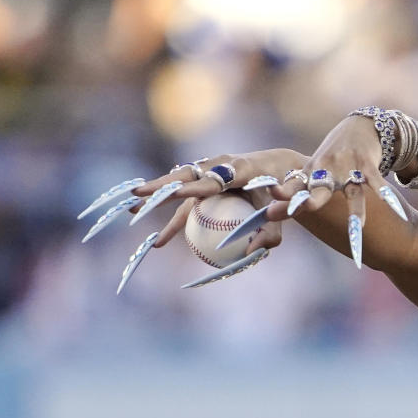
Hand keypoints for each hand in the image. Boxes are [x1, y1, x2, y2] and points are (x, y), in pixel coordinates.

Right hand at [77, 149, 301, 293]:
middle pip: (187, 174)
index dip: (195, 185)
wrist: (282, 169)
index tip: (176, 193)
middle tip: (139, 195)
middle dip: (162, 184)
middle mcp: (222, 163)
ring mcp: (212, 168)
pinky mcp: (207, 176)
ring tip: (131, 208)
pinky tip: (158, 235)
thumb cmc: (285, 192)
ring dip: (156, 193)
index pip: (215, 178)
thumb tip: (249, 254)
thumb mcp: (286, 214)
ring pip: (180, 181)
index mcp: (242, 167)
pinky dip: (171, 209)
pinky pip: (186, 196)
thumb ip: (271, 233)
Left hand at [266, 115, 408, 269]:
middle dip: (311, 202)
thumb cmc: (332, 158)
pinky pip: (378, 184)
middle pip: (319, 191)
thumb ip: (295, 194)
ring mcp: (348, 167)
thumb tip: (267, 215)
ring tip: (358, 227)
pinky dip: (386, 197)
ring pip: (353, 193)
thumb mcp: (312, 171)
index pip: (293, 187)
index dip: (282, 196)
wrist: (359, 128)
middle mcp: (327, 171)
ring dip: (356, 209)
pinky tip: (395, 211)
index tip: (269, 208)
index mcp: (311, 174)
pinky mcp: (367, 165)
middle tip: (301, 212)